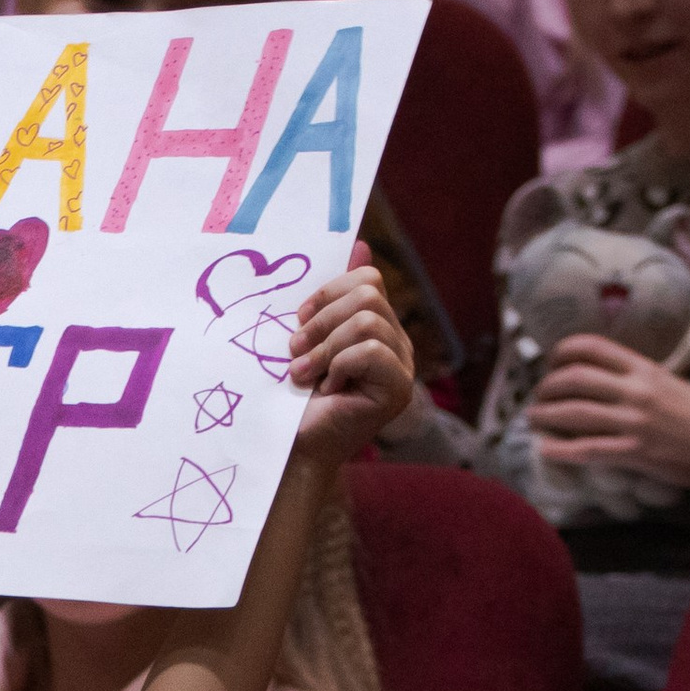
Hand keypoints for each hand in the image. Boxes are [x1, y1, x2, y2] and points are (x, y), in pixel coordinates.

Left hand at [285, 267, 413, 469]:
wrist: (287, 445)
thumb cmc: (289, 396)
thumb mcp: (305, 338)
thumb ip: (329, 299)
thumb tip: (360, 246)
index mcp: (375, 326)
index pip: (367, 280)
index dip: (327, 293)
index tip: (298, 320)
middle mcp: (395, 343)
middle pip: (367, 296)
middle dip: (321, 322)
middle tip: (296, 353)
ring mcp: (402, 366)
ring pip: (366, 322)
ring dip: (323, 349)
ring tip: (303, 375)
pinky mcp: (398, 389)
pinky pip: (370, 351)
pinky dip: (339, 367)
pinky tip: (329, 390)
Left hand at [529, 333, 689, 495]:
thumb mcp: (667, 383)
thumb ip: (632, 377)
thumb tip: (592, 376)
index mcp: (644, 368)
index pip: (591, 346)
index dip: (560, 353)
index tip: (551, 365)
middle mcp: (637, 390)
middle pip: (573, 378)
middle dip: (545, 388)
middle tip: (538, 398)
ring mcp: (636, 421)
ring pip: (573, 412)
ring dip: (543, 416)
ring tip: (533, 419)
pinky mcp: (636, 451)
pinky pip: (586, 449)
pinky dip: (559, 449)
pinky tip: (545, 448)